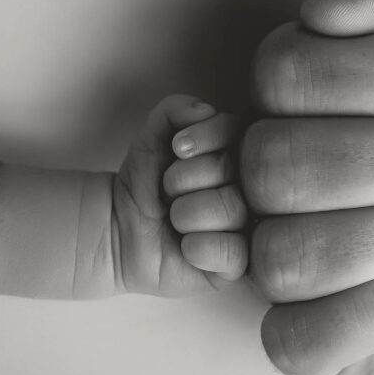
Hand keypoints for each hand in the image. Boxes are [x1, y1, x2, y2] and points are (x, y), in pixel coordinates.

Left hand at [113, 94, 247, 294]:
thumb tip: (204, 110)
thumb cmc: (147, 183)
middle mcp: (253, 191)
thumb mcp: (154, 136)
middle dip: (182, 179)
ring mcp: (250, 228)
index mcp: (241, 156)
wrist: (120, 229)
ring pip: (229, 210)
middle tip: (169, 192)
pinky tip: (185, 247)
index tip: (175, 150)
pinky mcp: (239, 265)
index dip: (202, 139)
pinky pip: (231, 251)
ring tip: (175, 220)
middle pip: (228, 170)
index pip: (237, 132)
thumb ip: (174, 110)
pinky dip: (196, 248)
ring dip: (184, 214)